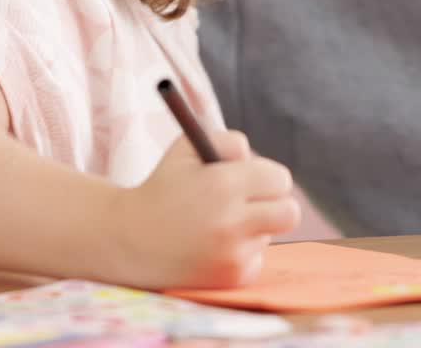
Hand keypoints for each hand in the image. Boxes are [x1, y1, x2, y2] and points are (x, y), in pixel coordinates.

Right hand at [108, 130, 300, 289]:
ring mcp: (232, 255)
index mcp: (223, 185)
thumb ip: (226, 140)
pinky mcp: (231, 278)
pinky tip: (213, 245)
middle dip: (278, 204)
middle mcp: (232, 222)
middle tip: (258, 202)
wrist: (131, 241)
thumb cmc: (163, 187)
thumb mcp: (186, 148)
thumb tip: (254, 156)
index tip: (258, 179)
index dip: (269, 177)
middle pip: (289, 213)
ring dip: (254, 227)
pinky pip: (255, 258)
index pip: (279, 179)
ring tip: (218, 223)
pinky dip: (242, 251)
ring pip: (269, 234)